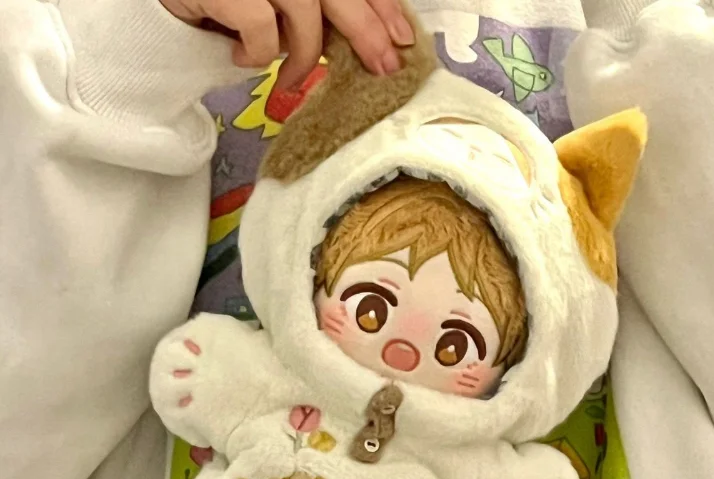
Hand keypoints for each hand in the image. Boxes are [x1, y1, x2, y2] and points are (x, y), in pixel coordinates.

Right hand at [160, 0, 414, 87]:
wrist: (155, 7)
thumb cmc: (223, 6)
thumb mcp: (277, 6)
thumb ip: (315, 11)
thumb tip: (369, 40)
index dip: (379, 3)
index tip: (402, 36)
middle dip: (365, 28)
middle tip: (384, 65)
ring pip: (303, 10)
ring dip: (304, 55)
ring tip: (293, 79)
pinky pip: (261, 27)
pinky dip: (257, 53)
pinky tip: (240, 56)